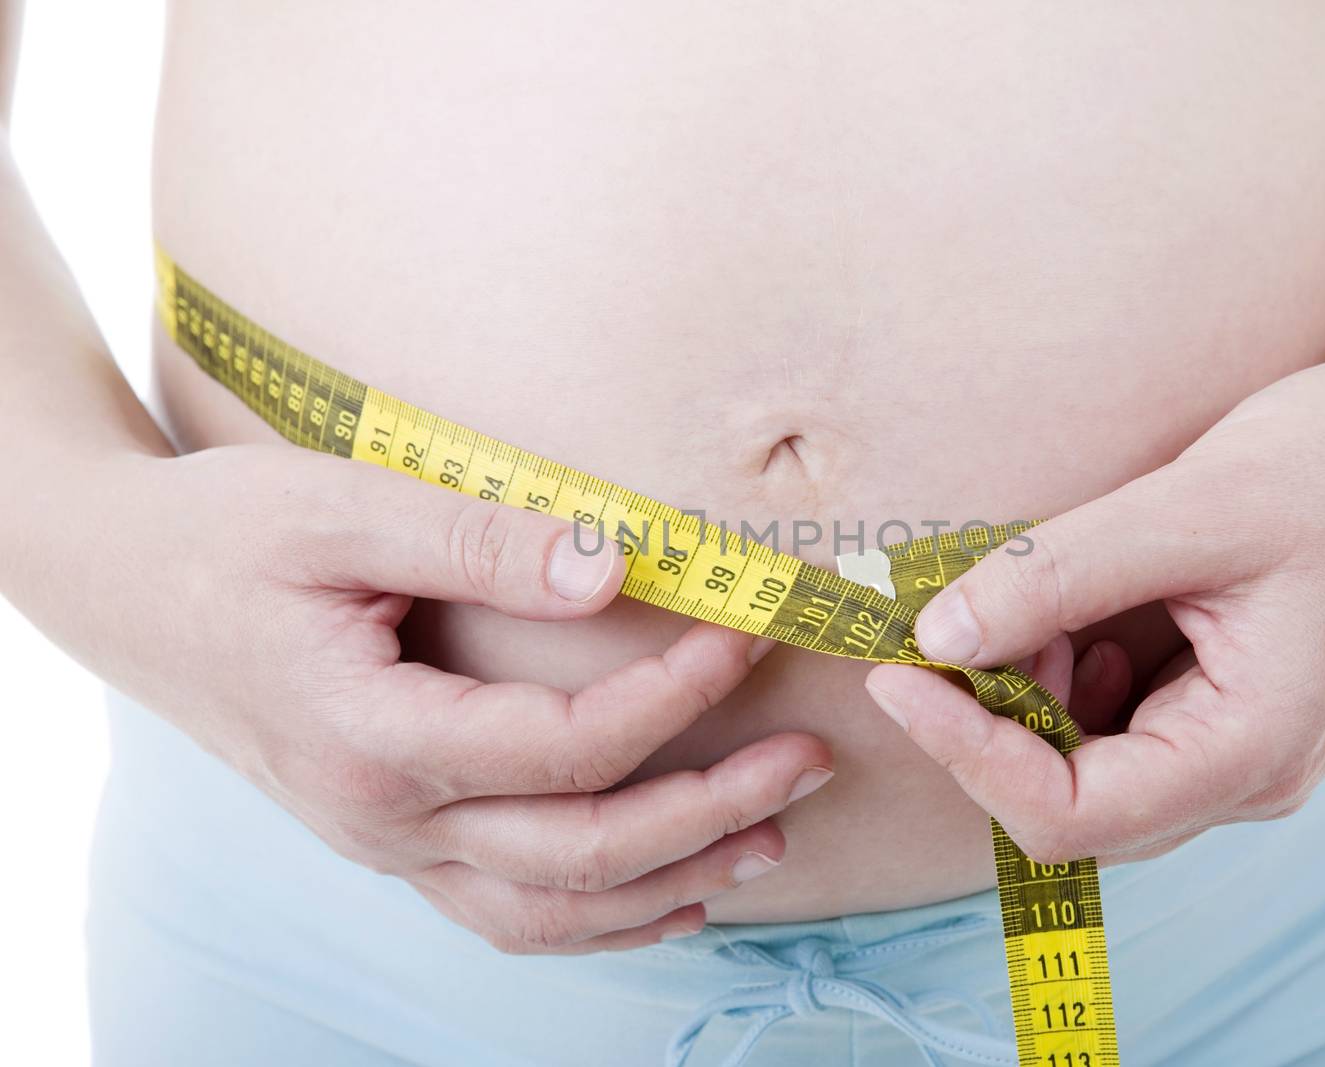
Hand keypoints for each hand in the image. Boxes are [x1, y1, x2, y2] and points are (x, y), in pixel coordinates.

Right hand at [76, 445, 831, 952]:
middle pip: (582, 851)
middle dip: (711, 810)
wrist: (125, 587)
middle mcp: (382, 817)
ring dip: (671, 882)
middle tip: (810, 759)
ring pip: (550, 911)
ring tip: (772, 843)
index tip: (747, 636)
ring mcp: (384, 846)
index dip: (676, 697)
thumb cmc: (228, 535)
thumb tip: (616, 570)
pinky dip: (598, 918)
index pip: (567, 744)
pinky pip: (505, 913)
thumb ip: (484, 543)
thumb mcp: (346, 509)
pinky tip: (670, 895)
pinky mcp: (390, 839)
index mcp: (373, 735)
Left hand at [865, 349, 1324, 865]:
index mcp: (1254, 749)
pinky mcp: (1219, 714)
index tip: (899, 674)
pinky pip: (1114, 729)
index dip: (969, 756)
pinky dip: (1065, 679)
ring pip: (1087, 774)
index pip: (1074, 817)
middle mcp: (1247, 776)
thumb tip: (936, 634)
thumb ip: (1056, 577)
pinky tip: (1073, 613)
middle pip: (1074, 809)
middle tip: (962, 624)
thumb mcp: (1190, 509)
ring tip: (1031, 605)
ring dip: (1027, 702)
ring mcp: (1236, 750)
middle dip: (992, 726)